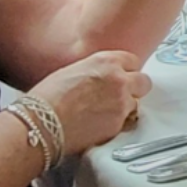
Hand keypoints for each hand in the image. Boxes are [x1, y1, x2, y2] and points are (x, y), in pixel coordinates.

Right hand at [30, 50, 151, 155]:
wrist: (42, 122)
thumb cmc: (48, 97)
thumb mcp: (74, 70)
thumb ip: (95, 71)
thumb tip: (100, 77)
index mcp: (106, 60)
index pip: (133, 61)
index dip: (127, 71)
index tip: (124, 76)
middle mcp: (119, 79)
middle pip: (144, 81)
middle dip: (135, 88)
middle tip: (123, 95)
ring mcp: (121, 102)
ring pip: (137, 104)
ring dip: (126, 108)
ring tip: (106, 113)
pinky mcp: (118, 125)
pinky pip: (127, 123)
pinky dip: (118, 125)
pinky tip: (100, 125)